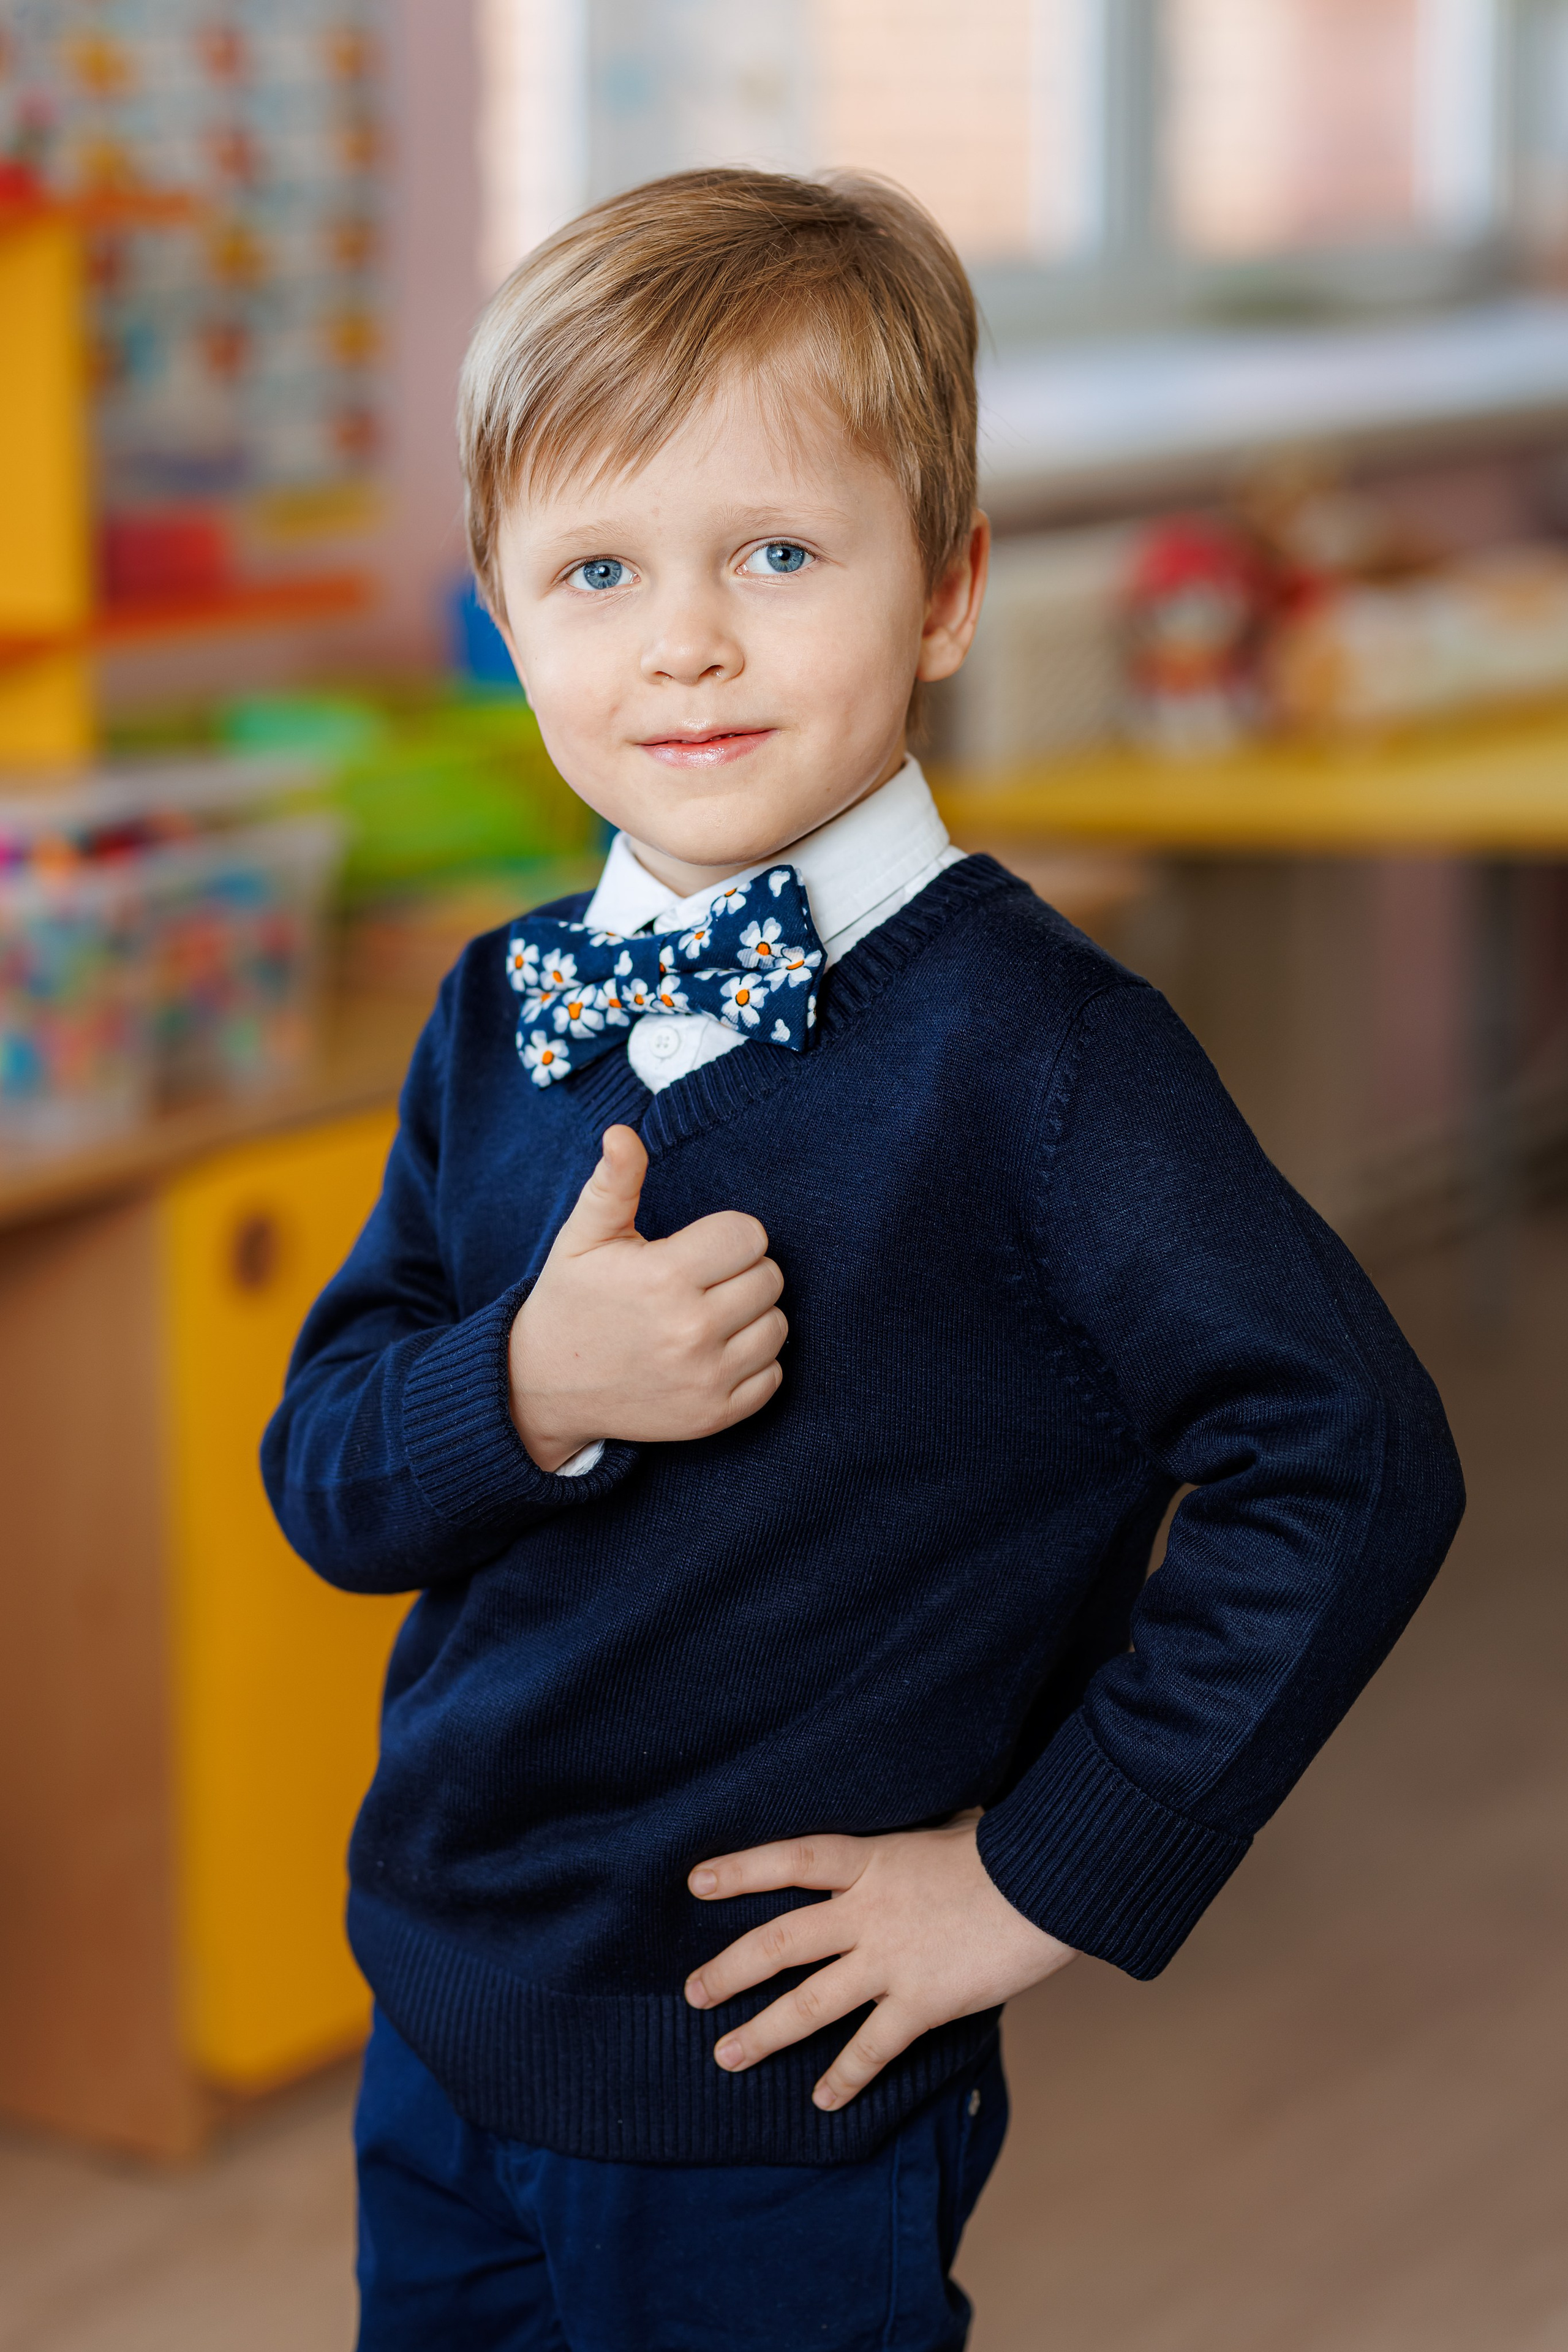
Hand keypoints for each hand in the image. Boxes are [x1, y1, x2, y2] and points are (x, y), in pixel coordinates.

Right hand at [508, 1124, 786, 1471]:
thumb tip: (623, 1133)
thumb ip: (613, 1183)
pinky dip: (752, 1363)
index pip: (749, 1235)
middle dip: (740, 1272)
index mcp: (664, 1277)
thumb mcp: (582, 1237)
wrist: (543, 1388)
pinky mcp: (713, 1417)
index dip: (727, 1235)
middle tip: (699, 1281)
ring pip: (777, 1326)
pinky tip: (713, 1353)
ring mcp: (705, 1378)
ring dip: (751, 1317)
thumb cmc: (571, 1300)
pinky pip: (773, 1376)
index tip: (697, 1248)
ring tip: (707, 1315)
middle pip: (769, 1278)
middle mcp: (691, 1330)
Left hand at [683, 1811, 1075, 2108]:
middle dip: (731, 1971)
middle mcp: (869, 1912)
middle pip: (781, 1942)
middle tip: (693, 1993)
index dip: (742, 1869)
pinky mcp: (921, 2002)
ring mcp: (892, 1960)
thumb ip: (903, 1851)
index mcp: (871, 1861)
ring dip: (764, 2032)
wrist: (1048, 1885)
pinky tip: (822, 2099)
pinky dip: (845, 2075)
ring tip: (726, 2056)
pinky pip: (871, 2047)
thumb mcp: (941, 1832)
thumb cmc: (1002, 1851)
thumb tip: (897, 1846)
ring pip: (811, 2002)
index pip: (791, 1860)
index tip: (695, 1881)